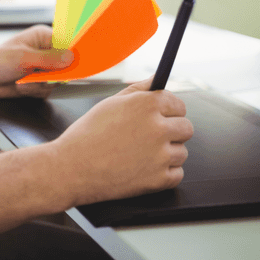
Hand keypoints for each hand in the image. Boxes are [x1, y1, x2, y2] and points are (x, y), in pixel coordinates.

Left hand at [0, 25, 73, 98]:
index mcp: (43, 37)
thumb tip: (71, 57)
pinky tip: (20, 85)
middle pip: (65, 66)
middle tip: (37, 75)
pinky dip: (34, 90)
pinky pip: (47, 90)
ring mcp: (42, 67)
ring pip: (56, 81)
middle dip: (51, 75)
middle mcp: (45, 51)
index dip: (74, 55)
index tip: (78, 66)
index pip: (68, 44)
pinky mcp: (38, 81)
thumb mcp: (24, 58)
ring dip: (39, 84)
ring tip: (22, 80)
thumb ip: (49, 59)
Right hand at [53, 78, 193, 203]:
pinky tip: (145, 168)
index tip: (163, 116)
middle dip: (173, 131)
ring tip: (142, 154)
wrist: (72, 168)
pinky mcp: (159, 180)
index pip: (179, 104)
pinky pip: (177, 174)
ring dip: (168, 153)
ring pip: (182, 152)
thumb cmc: (88, 134)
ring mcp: (160, 155)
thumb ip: (139, 89)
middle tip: (152, 136)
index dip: (170, 110)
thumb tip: (157, 80)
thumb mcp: (111, 103)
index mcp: (146, 105)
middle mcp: (158, 128)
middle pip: (186, 128)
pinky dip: (165, 173)